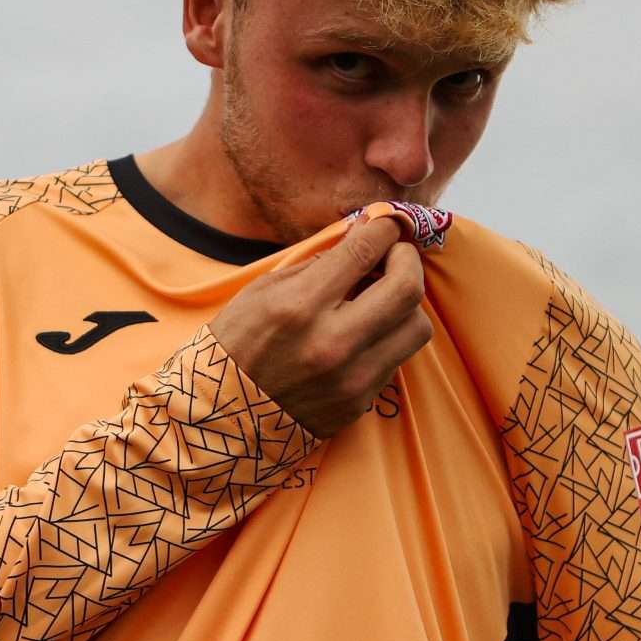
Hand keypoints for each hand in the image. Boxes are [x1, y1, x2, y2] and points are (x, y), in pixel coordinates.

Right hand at [209, 215, 431, 437]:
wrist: (224, 415)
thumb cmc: (239, 343)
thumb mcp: (264, 289)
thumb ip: (318, 262)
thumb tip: (363, 236)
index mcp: (300, 306)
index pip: (365, 251)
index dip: (384, 229)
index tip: (385, 225)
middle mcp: (332, 342)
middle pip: (407, 288)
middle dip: (408, 259)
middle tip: (395, 255)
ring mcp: (351, 378)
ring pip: (417, 326)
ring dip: (406, 303)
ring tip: (381, 297)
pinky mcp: (360, 401)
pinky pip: (398, 357)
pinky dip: (388, 336)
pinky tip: (365, 331)